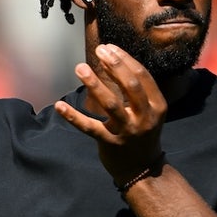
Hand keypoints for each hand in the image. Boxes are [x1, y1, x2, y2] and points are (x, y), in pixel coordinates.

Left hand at [54, 43, 165, 183]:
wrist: (142, 169)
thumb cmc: (141, 132)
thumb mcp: (148, 111)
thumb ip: (136, 90)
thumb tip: (114, 59)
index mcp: (157, 106)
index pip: (142, 76)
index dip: (125, 59)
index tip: (109, 47)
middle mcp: (145, 118)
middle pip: (131, 86)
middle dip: (115, 65)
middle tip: (99, 51)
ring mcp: (128, 132)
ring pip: (111, 104)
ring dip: (94, 84)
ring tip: (80, 68)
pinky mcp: (110, 144)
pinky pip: (89, 128)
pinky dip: (73, 117)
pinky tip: (59, 105)